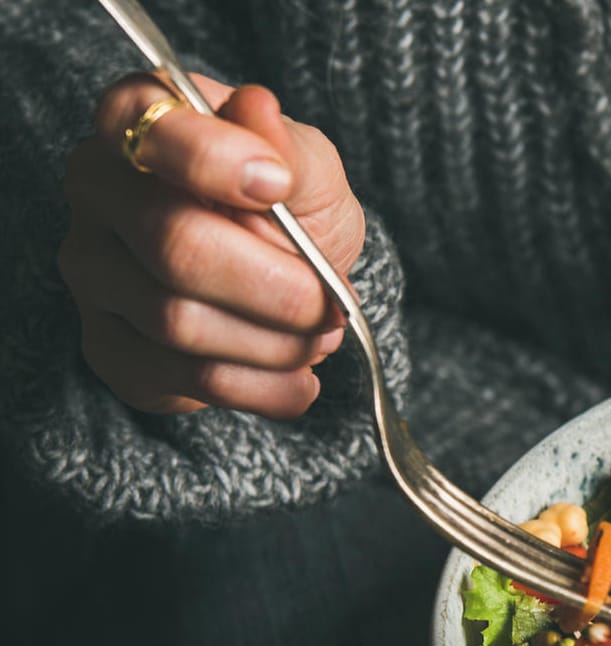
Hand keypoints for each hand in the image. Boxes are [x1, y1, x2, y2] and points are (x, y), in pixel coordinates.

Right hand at [58, 73, 363, 417]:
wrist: (287, 282)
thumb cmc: (290, 207)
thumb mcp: (310, 169)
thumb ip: (289, 148)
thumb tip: (257, 110)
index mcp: (138, 122)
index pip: (148, 129)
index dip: (215, 162)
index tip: (279, 187)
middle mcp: (99, 193)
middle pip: (174, 245)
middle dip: (275, 286)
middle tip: (332, 303)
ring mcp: (94, 273)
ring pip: (179, 322)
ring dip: (276, 343)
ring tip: (322, 337)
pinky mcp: (110, 347)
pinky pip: (183, 378)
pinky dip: (262, 388)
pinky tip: (299, 381)